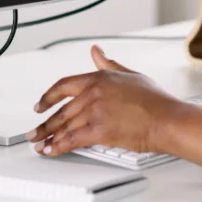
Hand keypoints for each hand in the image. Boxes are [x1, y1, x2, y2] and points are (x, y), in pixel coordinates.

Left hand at [26, 46, 201, 164]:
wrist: (167, 119)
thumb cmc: (155, 100)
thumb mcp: (130, 74)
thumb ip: (108, 64)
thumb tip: (96, 51)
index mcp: (99, 78)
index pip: (63, 85)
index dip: (48, 97)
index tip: (40, 105)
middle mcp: (93, 94)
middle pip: (60, 110)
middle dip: (44, 123)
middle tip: (34, 132)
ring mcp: (95, 112)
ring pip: (64, 126)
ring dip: (48, 137)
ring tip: (39, 144)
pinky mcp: (99, 131)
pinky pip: (72, 139)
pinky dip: (58, 146)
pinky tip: (52, 150)